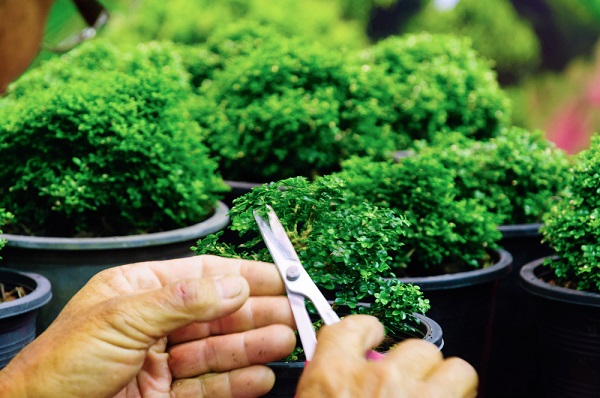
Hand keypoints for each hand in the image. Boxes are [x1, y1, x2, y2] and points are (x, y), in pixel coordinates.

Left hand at [0, 255, 295, 397]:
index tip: (280, 277)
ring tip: (286, 340)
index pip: (203, 276)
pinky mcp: (165, 397)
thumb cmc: (58, 368)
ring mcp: (161, 363)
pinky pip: (209, 387)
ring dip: (254, 346)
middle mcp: (154, 324)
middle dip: (256, 312)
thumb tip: (232, 285)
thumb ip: (182, 301)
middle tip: (293, 312)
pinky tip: (260, 376)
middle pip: (217, 313)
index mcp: (140, 291)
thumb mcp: (123, 319)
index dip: (244, 275)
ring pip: (218, 350)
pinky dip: (237, 382)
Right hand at [296, 315, 477, 397]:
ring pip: (451, 367)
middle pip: (411, 347)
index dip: (366, 329)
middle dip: (413, 366)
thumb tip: (332, 381)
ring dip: (446, 382)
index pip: (351, 328)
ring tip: (438, 397)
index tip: (371, 331)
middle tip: (408, 386)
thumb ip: (324, 385)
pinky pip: (467, 389)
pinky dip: (461, 397)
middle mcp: (379, 380)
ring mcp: (418, 397)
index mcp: (334, 377)